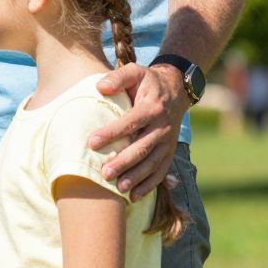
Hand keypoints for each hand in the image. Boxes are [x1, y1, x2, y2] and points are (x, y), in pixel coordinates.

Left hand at [88, 63, 183, 198]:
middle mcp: (162, 126)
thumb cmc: (147, 82)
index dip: (111, 133)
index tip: (91, 143)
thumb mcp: (135, 71)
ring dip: (136, 177)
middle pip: (142, 147)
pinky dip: (149, 185)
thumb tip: (99, 87)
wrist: (176, 89)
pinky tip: (133, 196)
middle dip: (124, 162)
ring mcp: (168, 142)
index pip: (130, 122)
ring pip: (152, 163)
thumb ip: (118, 77)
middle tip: (104, 174)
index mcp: (152, 107)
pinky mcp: (169, 152)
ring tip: (118, 189)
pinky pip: (161, 171)